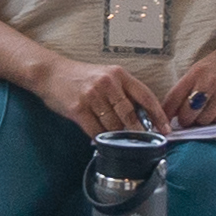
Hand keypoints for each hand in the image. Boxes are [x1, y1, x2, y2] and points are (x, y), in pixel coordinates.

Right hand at [34, 56, 167, 138]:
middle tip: (145, 141)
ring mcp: (92, 96)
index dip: (158, 114)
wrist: (50, 73)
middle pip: (130, 114)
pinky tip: (102, 139)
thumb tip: (142, 117)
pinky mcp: (78, 109)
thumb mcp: (105, 76)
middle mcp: (107, 83)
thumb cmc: (80, 77)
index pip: (145, 95)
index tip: (165, 128)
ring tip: (120, 140)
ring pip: (113, 125)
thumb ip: (122, 92)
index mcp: (118, 74)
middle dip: (140, 131)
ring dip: (118, 136)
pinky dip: (101, 138)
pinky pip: (96, 130)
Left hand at [167, 36, 215, 130]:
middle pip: (188, 113)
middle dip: (186, 121)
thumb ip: (187, 88)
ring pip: (205, 119)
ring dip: (203, 122)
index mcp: (195, 73)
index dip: (166, 114)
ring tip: (206, 115)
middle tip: (189, 121)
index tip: (165, 123)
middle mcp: (208, 81)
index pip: (173, 98)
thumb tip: (173, 112)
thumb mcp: (201, 69)